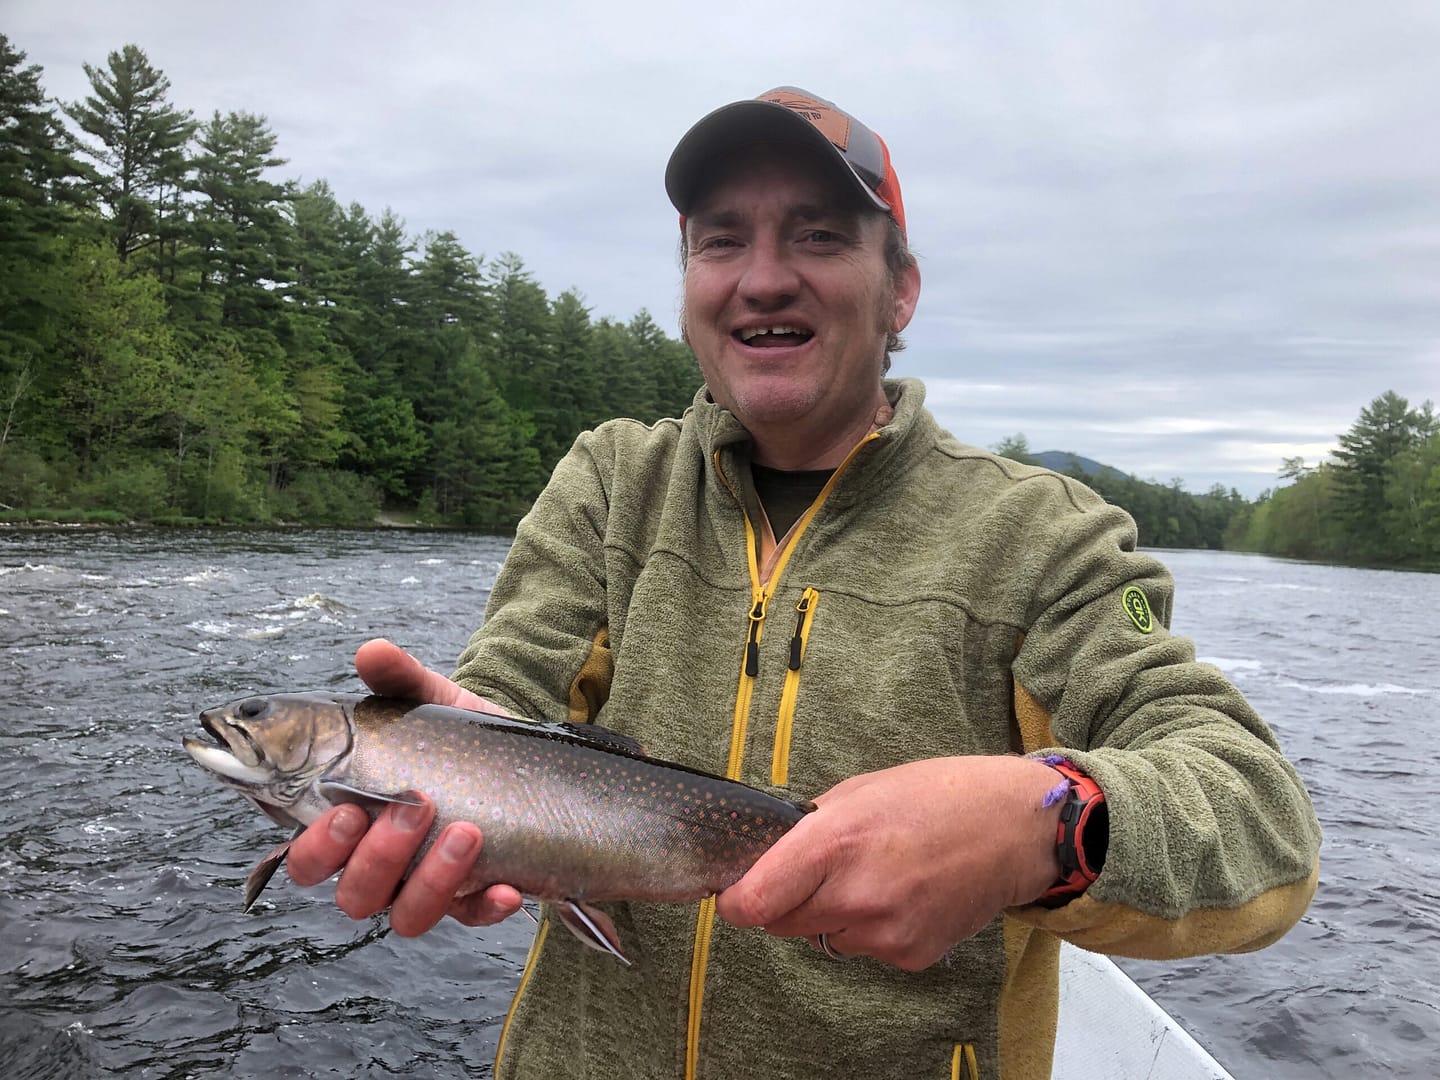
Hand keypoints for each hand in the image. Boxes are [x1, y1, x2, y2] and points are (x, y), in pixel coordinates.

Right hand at [284, 638, 524, 935]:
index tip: (344, 810)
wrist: (521, 757)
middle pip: (351, 894)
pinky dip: (485, 907)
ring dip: (432, 879)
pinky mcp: (473, 896)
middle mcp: (378, 865)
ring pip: (405, 915)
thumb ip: (398, 679)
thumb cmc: (453, 736)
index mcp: (350, 822)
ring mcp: (424, 886)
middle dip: (378, 857)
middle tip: (414, 806)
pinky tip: (505, 886)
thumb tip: (372, 652)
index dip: (314, 847)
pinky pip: (470, 920)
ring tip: (467, 830)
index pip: (306, 856)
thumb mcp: (432, 701)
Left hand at [714, 756, 1064, 969]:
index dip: (735, 901)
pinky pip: (867, 948)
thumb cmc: (939, 795)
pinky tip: (905, 895)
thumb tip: (772, 858)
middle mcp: (854, 895)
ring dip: (834, 915)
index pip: (753, 902)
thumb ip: (811, 829)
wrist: (1015, 828)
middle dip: (787, 901)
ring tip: (877, 876)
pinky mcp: (910, 956)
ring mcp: (884, 932)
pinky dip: (874, 928)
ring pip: (825, 937)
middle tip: (819, 873)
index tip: (734, 894)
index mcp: (833, 843)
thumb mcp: (860, 790)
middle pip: (782, 924)